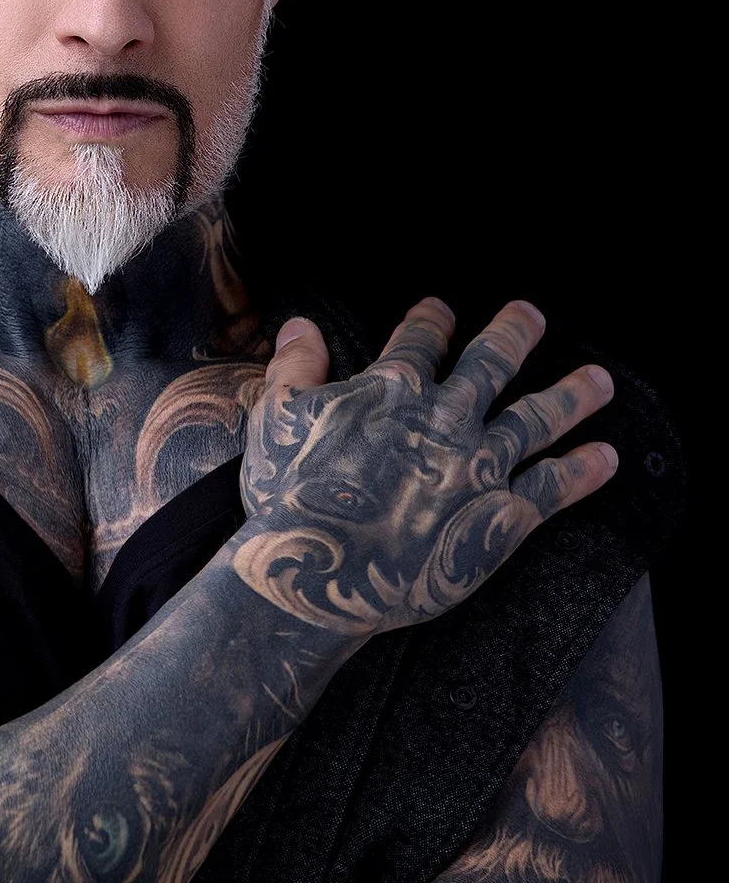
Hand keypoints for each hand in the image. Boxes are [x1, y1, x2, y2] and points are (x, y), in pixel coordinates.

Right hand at [236, 297, 615, 634]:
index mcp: (394, 389)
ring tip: (600, 380)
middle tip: (532, 315)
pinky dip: (582, 471)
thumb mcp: (276, 418)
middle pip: (493, 361)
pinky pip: (553, 487)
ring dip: (573, 396)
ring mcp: (479, 465)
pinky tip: (606, 457)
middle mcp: (448, 417)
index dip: (432, 319)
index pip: (421, 339)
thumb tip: (300, 325)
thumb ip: (294, 367)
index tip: (441, 309)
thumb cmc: (288, 497)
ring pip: (539, 418)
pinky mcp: (501, 517)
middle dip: (515, 333)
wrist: (319, 573)